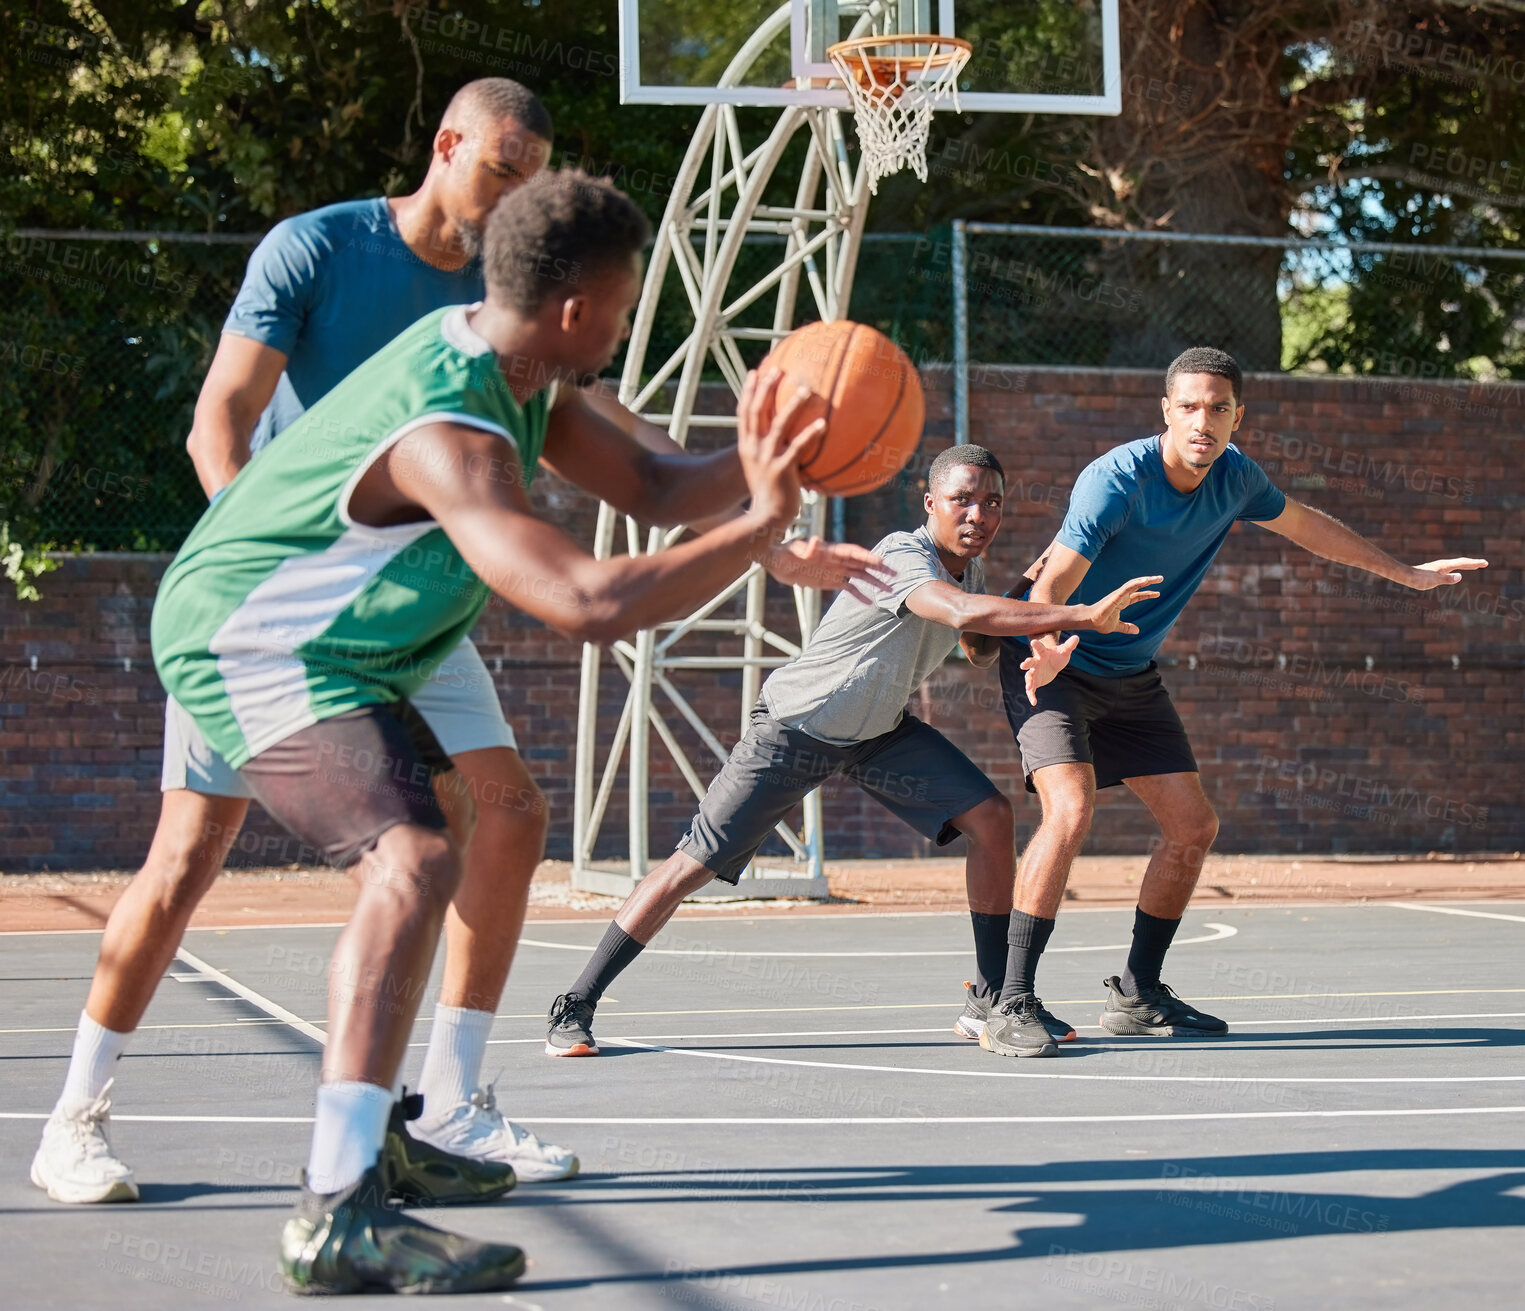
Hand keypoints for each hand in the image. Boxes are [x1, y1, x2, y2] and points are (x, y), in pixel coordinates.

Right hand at [736, 367, 825, 535]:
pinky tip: (824, 424)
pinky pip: (797, 447)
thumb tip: (794, 436)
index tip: (755, 371)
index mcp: (747, 446)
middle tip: (778, 369)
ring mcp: (766, 458)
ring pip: (777, 425)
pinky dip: (810, 434)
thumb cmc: (772, 494)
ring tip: (805, 389)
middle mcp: (753, 449)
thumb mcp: (767, 468)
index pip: (744, 412)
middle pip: (756, 411)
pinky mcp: (781, 470)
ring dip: (792, 405)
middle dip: (765, 388)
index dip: (749, 391)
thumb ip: (776, 449)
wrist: (768, 518)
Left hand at [765, 537, 893, 601]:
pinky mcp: (828, 581)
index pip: (853, 553)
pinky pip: (847, 588)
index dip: (867, 556)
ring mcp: (834, 571)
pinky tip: (868, 602)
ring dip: (873, 582)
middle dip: (878, 569)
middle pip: (862, 564)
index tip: (881, 561)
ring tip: (889, 590)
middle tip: (895, 574)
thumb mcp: (794, 549)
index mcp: (831, 551)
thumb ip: (806, 548)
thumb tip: (816, 541)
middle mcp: (836, 560)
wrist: (776, 561)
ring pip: (859, 576)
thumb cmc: (784, 551)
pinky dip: (858, 594)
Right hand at [1019, 633, 1077, 705]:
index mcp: (1043, 653)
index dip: (1037, 645)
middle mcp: (1036, 663)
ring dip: (1028, 682)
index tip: (1033, 641)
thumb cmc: (1058, 656)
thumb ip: (1069, 645)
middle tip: (1023, 665)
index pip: (1040, 648)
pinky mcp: (1034, 681)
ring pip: (1029, 676)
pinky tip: (1034, 702)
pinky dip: (1031, 695)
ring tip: (1028, 688)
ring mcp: (1034, 672)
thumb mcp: (1065, 651)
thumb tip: (1077, 637)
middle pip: (1030, 662)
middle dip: (1026, 663)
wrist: (1053, 664)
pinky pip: (1031, 689)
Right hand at [1083, 575, 1162, 634]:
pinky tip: (1146, 581)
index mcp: (1122, 602)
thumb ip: (1126, 627)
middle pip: (1138, 586)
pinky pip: (1128, 587)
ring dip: (1146, 580)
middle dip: (1149, 582)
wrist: (1089, 621)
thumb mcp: (1116, 626)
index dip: (1147, 594)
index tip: (1158, 593)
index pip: (1137, 596)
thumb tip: (1137, 631)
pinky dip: (1137, 583)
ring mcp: (1119, 594)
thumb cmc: (1100, 622)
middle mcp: (1121, 596)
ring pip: (1134, 584)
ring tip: (1157, 578)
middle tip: (1161, 578)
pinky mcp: (1116, 595)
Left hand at [1405, 557, 1488, 589]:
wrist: (1406, 576)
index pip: (1463, 563)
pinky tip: (1456, 571)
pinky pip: (1450, 568)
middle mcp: (1443, 564)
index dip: (1475, 563)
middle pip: (1461, 562)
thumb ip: (1447, 579)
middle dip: (1473, 563)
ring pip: (1456, 564)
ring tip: (1474, 566)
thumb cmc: (1419, 579)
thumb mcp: (1434, 581)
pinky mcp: (1435, 570)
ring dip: (1466, 565)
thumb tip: (1460, 577)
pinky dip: (1458, 568)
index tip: (1485, 563)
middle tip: (1484, 563)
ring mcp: (1439, 567)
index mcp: (1445, 566)